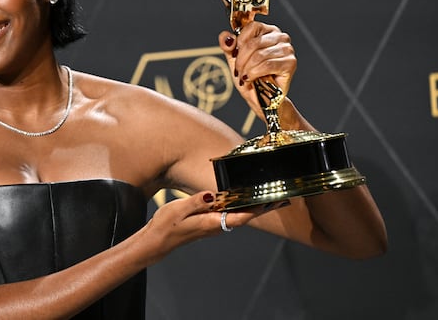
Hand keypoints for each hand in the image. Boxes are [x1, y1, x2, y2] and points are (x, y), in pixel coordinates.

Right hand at [143, 192, 287, 261]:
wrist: (156, 242)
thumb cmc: (166, 227)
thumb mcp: (178, 210)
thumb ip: (195, 202)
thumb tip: (212, 195)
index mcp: (212, 223)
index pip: (241, 216)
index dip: (258, 209)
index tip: (273, 202)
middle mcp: (216, 226)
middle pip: (245, 217)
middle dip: (262, 208)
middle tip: (280, 199)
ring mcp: (212, 226)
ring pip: (238, 216)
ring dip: (253, 208)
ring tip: (266, 198)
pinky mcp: (207, 224)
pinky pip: (228, 215)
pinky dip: (239, 208)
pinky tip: (240, 201)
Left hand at [218, 21, 295, 117]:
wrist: (262, 98)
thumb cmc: (251, 77)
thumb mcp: (235, 60)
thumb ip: (229, 46)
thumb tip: (225, 36)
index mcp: (268, 31)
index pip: (251, 27)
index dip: (239, 42)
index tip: (235, 55)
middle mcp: (280, 37)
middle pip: (254, 43)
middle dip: (241, 60)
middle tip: (238, 71)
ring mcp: (287, 49)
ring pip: (259, 55)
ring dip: (247, 69)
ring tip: (244, 77)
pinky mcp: (290, 62)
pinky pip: (267, 65)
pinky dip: (255, 73)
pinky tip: (251, 78)